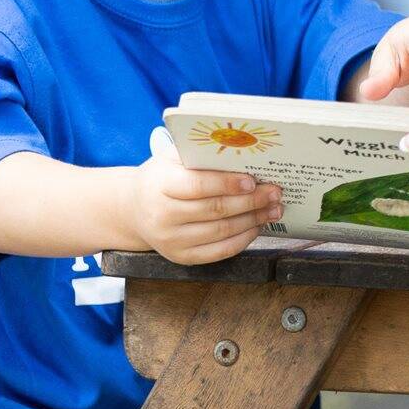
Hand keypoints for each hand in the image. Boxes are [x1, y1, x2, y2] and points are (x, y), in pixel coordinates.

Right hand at [122, 154, 283, 264]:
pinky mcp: (181, 257)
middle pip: (215, 210)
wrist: (134, 210)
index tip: (252, 180)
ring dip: (253, 220)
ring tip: (273, 209)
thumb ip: (200, 154)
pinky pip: (219, 252)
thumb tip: (241, 150)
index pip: (198, 186)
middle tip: (275, 192)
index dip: (227, 183)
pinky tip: (257, 226)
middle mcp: (162, 217)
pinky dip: (243, 239)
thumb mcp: (171, 158)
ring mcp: (171, 241)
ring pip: (221, 232)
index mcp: (160, 186)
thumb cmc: (161, 178)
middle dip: (251, 201)